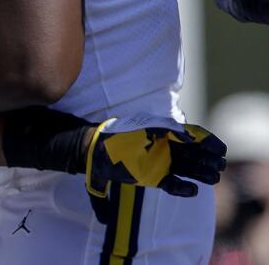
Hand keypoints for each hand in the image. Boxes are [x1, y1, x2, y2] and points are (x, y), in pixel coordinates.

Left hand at [85, 114, 225, 198]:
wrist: (96, 150)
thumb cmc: (121, 135)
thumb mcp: (145, 128)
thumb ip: (167, 128)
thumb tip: (190, 136)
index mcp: (166, 133)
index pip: (193, 137)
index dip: (208, 142)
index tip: (221, 149)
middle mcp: (166, 148)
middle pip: (194, 155)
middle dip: (208, 160)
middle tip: (220, 166)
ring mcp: (160, 163)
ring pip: (187, 169)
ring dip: (201, 173)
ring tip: (214, 178)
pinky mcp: (153, 177)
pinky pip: (172, 184)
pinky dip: (182, 188)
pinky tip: (192, 190)